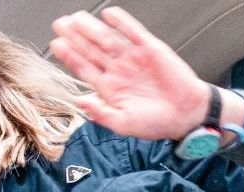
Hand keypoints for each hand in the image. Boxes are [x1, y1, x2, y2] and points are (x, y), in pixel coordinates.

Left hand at [49, 8, 210, 139]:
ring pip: (107, 38)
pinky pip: (133, 31)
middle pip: (91, 49)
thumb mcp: (124, 124)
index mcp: (110, 88)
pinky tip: (108, 15)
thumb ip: (101, 114)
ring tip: (77, 18)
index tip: (56, 44)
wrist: (187, 114)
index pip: (84, 68)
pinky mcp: (150, 49)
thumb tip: (79, 102)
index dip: (70, 56)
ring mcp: (133, 58)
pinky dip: (121, 22)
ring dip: (92, 28)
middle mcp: (119, 70)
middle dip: (75, 37)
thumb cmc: (158, 122)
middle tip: (60, 24)